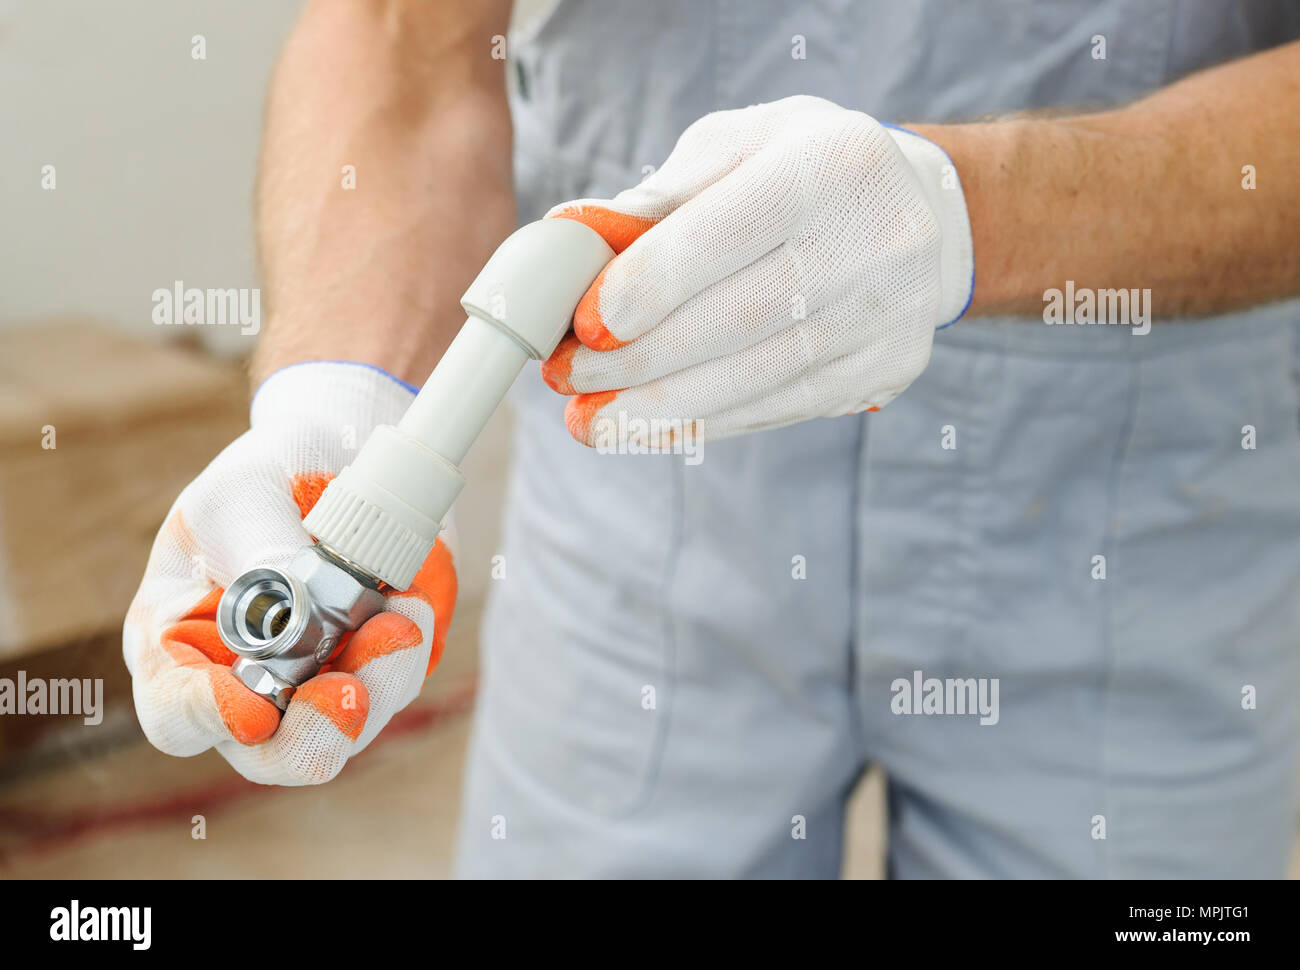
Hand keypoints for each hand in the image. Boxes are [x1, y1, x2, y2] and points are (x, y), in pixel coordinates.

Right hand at [123, 362, 456, 785]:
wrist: (343, 452)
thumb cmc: (270, 473)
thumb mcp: (245, 495)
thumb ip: (259, 552)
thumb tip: (288, 608)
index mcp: (178, 643)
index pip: (178, 716)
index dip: (209, 721)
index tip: (251, 708)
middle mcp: (241, 681)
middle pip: (268, 752)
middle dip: (312, 737)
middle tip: (349, 697)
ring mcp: (310, 683)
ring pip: (344, 728)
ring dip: (378, 683)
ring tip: (399, 619)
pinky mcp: (369, 670)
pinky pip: (391, 690)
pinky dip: (403, 657)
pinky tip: (407, 603)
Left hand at [541, 95, 973, 444]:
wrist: (919, 210)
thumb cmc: (800, 168)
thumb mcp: (736, 148)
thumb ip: (662, 195)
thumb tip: (576, 239)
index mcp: (830, 165)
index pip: (726, 234)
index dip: (649, 287)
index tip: (585, 325)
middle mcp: (876, 241)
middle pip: (737, 321)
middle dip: (639, 361)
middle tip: (569, 380)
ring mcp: (889, 314)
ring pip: (757, 378)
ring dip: (662, 409)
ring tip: (593, 420)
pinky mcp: (889, 367)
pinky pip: (781, 406)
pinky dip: (708, 421)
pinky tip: (652, 427)